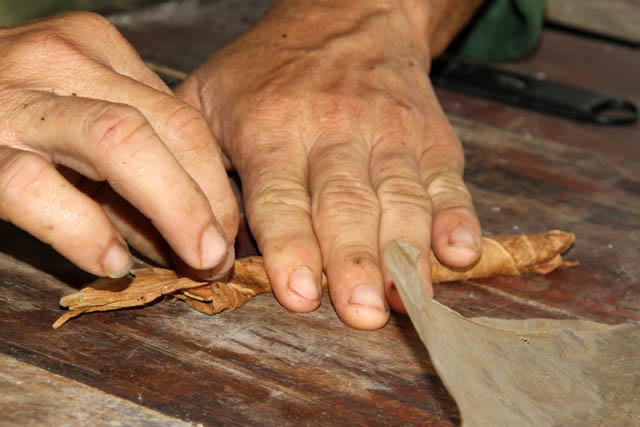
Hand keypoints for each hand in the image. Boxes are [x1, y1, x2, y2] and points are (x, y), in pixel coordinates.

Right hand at [0, 12, 237, 278]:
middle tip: (222, 255)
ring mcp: (13, 98)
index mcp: (95, 49)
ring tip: (197, 260)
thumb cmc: (10, 118)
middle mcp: (58, 60)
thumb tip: (198, 231)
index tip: (228, 231)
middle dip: (209, 199)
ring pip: (119, 143)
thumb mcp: (78, 123)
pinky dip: (84, 230)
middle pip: (167, 126)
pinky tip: (111, 262)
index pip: (182, 116)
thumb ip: (135, 166)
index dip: (216, 181)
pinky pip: (37, 187)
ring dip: (174, 209)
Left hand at [178, 1, 481, 328]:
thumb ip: (189, 158)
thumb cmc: (271, 69)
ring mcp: (390, 134)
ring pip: (401, 199)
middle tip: (361, 313)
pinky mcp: (431, 138)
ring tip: (408, 299)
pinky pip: (447, 182)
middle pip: (346, 205)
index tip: (298, 294)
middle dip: (354, 261)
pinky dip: (457, 219)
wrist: (351, 17)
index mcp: (272, 127)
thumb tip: (176, 232)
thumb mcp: (209, 92)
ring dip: (405, 253)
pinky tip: (457, 254)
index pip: (281, 197)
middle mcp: (335, 130)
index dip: (290, 246)